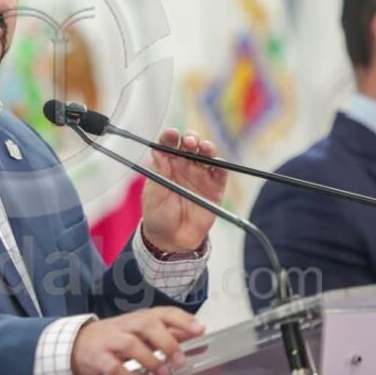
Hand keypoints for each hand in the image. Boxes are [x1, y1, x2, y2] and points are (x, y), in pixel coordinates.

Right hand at [70, 307, 205, 374]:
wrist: (79, 343)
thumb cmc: (115, 337)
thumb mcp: (142, 332)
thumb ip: (169, 334)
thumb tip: (198, 336)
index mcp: (140, 318)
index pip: (163, 312)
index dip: (182, 319)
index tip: (199, 329)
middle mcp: (126, 325)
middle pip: (147, 324)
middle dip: (166, 341)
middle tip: (179, 359)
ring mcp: (111, 340)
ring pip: (131, 344)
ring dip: (150, 361)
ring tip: (161, 374)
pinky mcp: (98, 357)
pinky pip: (113, 366)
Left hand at [141, 130, 226, 251]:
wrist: (172, 240)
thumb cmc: (158, 215)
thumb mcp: (154, 194)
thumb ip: (159, 173)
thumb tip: (157, 150)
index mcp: (166, 164)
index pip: (169, 144)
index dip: (170, 136)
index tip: (171, 134)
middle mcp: (184, 166)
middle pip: (190, 145)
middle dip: (191, 138)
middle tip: (189, 142)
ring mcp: (200, 176)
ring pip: (207, 155)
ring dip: (207, 147)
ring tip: (204, 148)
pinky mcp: (214, 188)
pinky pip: (220, 173)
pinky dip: (220, 165)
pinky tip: (216, 162)